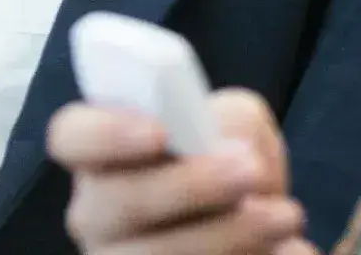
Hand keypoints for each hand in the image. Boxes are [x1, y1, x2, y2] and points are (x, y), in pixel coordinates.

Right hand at [51, 90, 316, 254]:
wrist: (260, 226)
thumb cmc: (235, 164)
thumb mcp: (238, 126)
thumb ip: (230, 119)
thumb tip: (229, 145)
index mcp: (104, 155)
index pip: (72, 136)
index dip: (107, 132)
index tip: (160, 132)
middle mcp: (98, 215)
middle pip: (115, 203)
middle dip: (187, 187)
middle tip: (247, 171)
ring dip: (227, 236)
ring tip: (285, 216)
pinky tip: (288, 251)